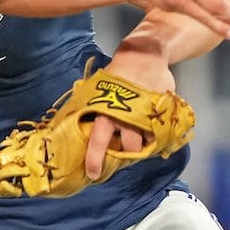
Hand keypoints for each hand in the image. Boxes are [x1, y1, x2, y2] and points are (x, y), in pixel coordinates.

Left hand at [84, 49, 174, 181]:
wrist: (143, 55)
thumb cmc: (116, 73)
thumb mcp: (96, 88)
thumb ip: (88, 107)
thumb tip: (66, 123)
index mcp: (106, 112)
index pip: (99, 142)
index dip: (95, 160)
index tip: (93, 175)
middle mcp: (127, 117)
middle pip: (129, 149)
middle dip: (126, 154)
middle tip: (123, 152)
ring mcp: (147, 116)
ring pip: (146, 142)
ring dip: (142, 144)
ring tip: (139, 139)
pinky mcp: (162, 112)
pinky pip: (160, 133)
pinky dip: (155, 135)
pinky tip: (151, 128)